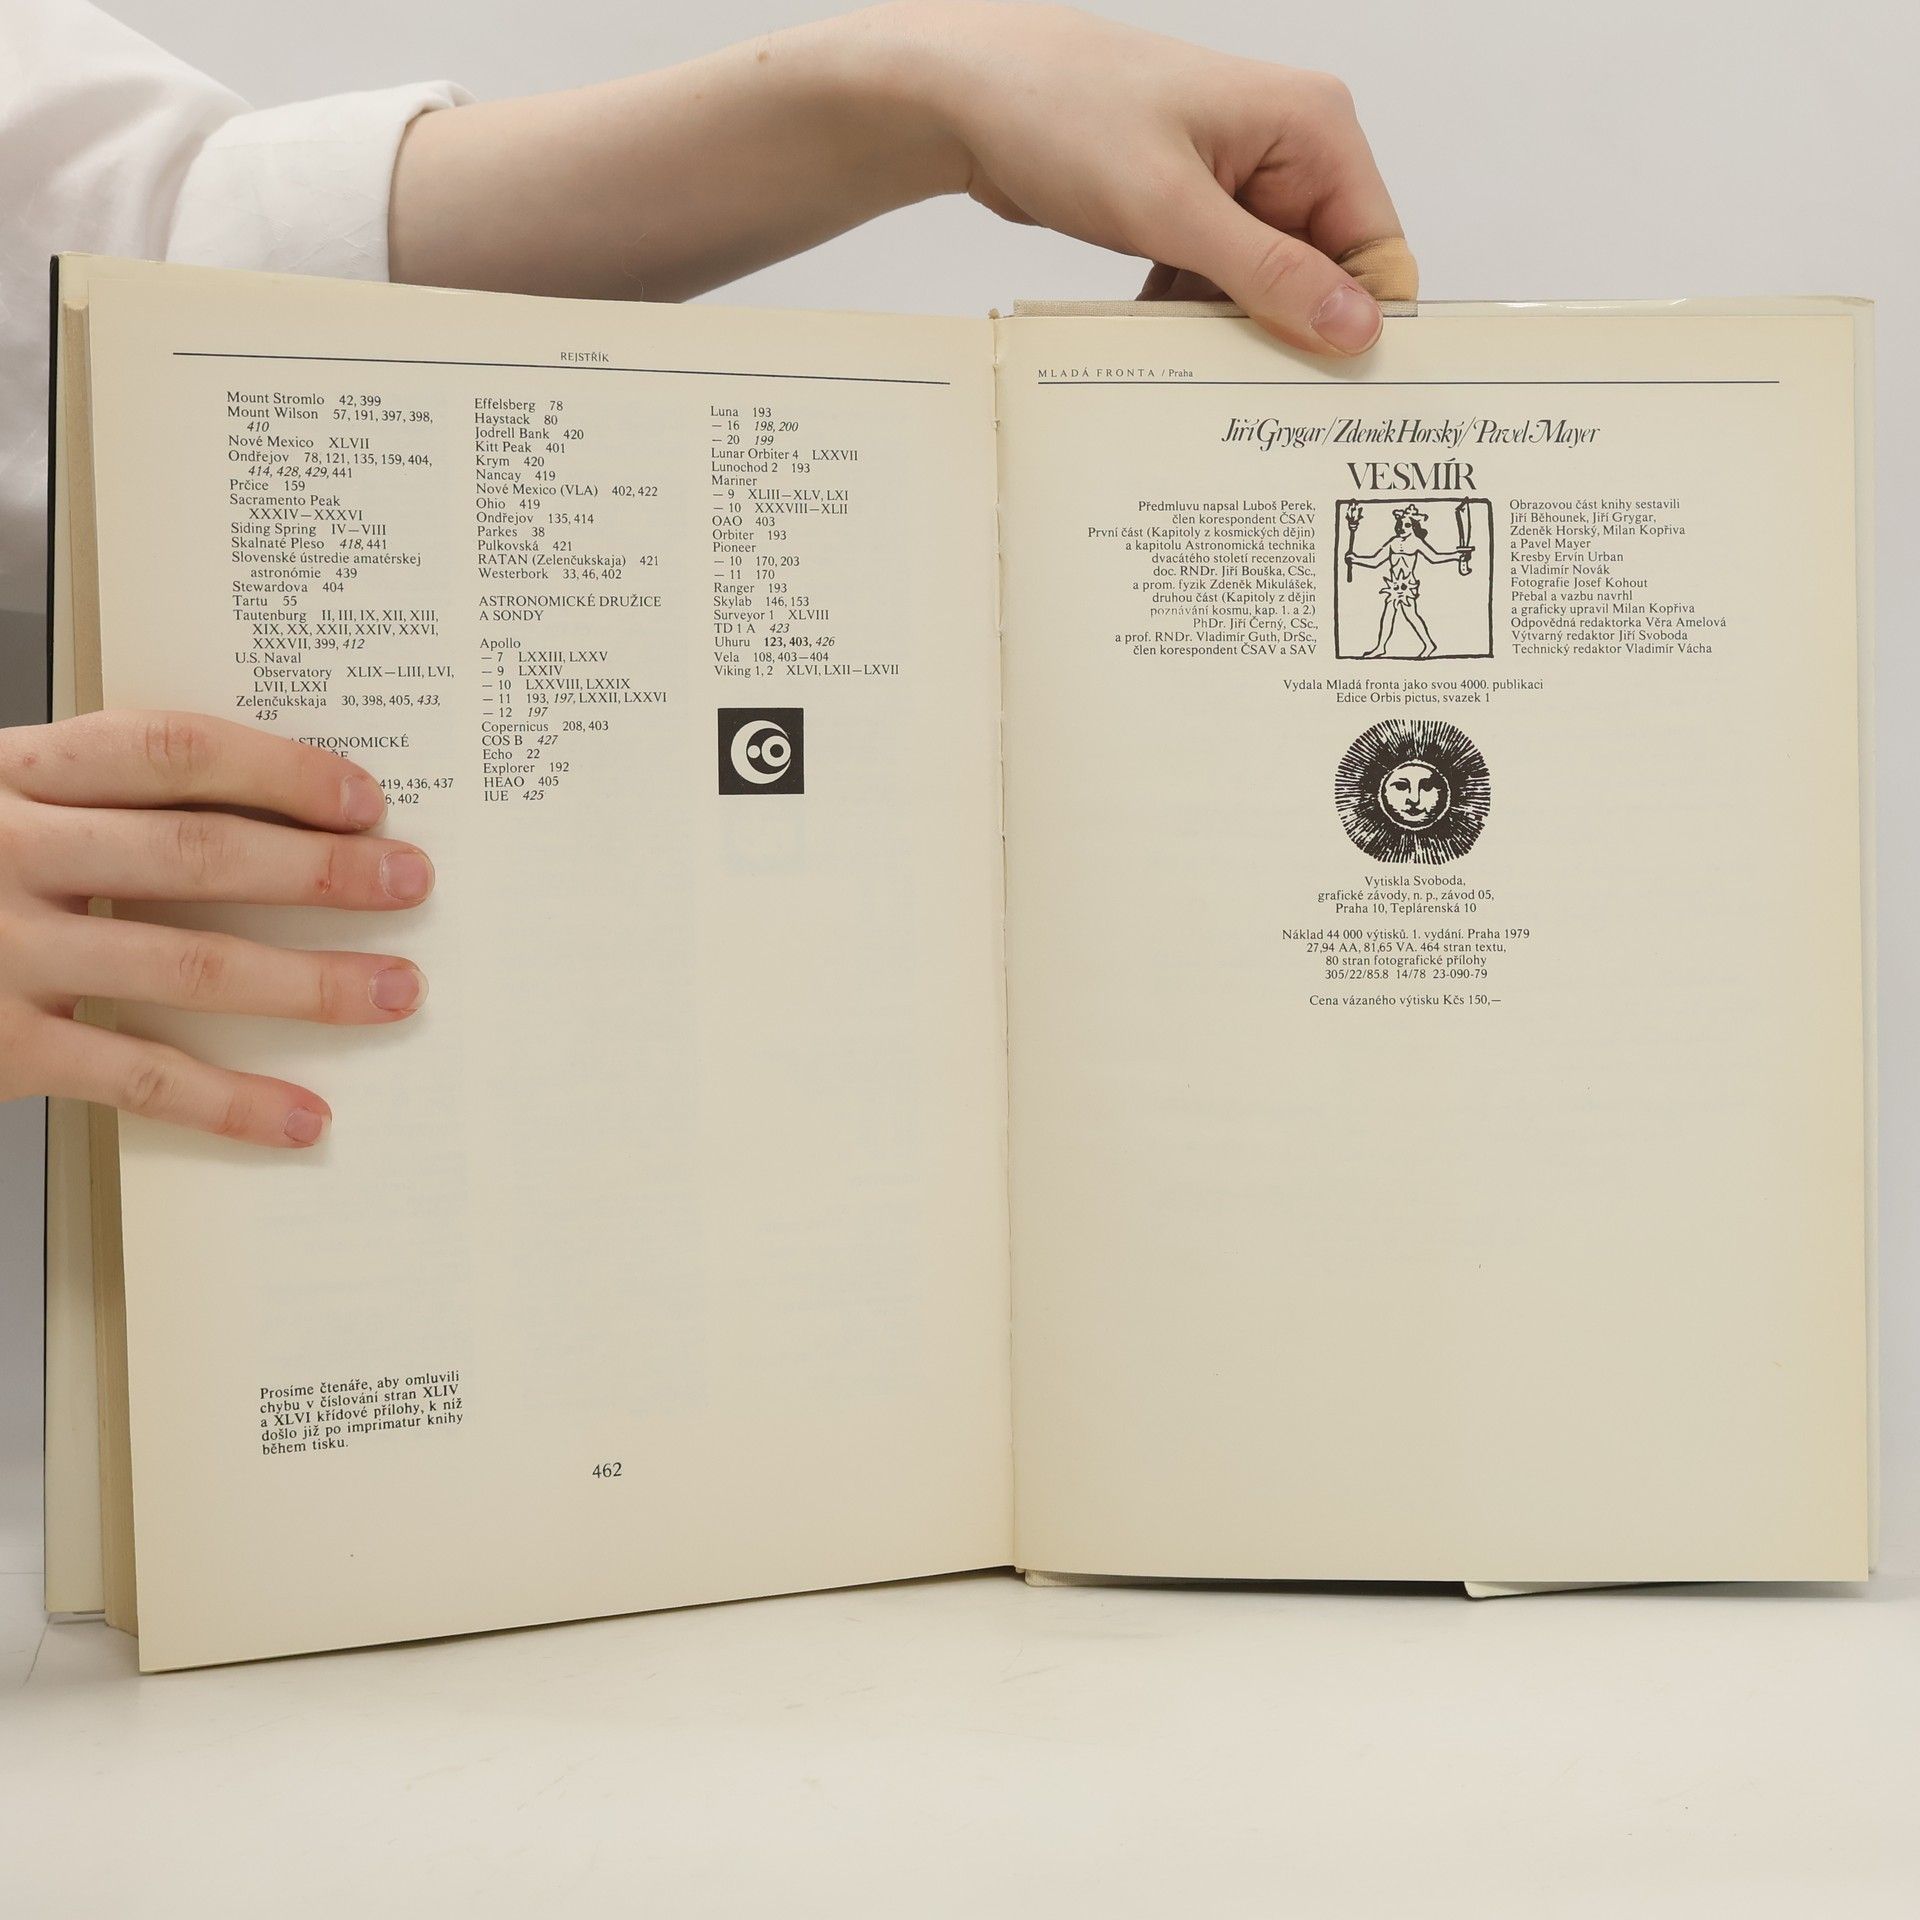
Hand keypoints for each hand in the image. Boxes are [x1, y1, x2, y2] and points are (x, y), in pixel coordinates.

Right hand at [0, 712, 432, 1147]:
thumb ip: (88, 802)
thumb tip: (261, 814)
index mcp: (9, 776)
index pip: (163, 751)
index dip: (273, 770)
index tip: (362, 797)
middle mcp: (5, 852)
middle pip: (195, 852)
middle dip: (318, 869)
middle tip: (408, 882)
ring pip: (185, 962)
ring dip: (306, 980)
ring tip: (391, 989)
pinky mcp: (0, 1047)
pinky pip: (138, 1073)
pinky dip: (230, 1101)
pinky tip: (302, 1116)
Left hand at [887, 1, 1414, 351]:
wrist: (967, 98)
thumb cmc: (1065, 116)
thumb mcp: (1172, 208)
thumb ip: (1268, 273)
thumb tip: (1356, 327)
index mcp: (1313, 128)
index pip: (1377, 249)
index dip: (1357, 322)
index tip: (1325, 393)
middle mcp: (1289, 152)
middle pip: (1324, 277)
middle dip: (1289, 335)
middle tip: (1250, 398)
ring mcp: (1238, 184)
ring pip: (1266, 290)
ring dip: (1232, 334)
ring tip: (1194, 371)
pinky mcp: (1192, 211)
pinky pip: (1217, 286)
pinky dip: (1192, 318)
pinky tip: (1159, 340)